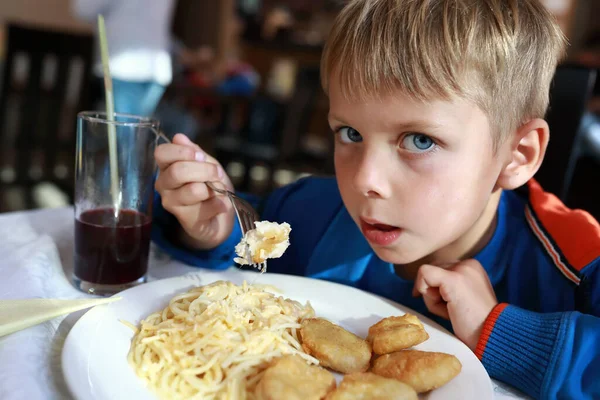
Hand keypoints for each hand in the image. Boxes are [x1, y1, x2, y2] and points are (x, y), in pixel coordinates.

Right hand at [154, 133, 234, 249]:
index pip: (161, 153)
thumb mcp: (207, 164)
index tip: (200, 156)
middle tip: (217, 174)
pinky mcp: (185, 220)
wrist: (220, 216)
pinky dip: (220, 204)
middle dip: (204, 170)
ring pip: (193, 190)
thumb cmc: (211, 186)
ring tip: (219, 191)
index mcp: (167, 166)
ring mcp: (172, 203)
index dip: (182, 152)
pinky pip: (206, 207)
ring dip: (213, 188)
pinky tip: (219, 205)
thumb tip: (178, 137)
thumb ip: (194, 152)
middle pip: (178, 171)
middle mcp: (164, 185)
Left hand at [412, 259, 497, 350]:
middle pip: (431, 272)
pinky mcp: (453, 279)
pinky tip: (445, 308)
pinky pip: (424, 274)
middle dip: (432, 293)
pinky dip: (427, 294)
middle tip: (450, 311)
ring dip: (432, 299)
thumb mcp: (463, 298)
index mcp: (471, 267)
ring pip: (426, 275)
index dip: (435, 288)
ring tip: (453, 312)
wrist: (492, 335)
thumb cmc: (475, 324)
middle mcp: (467, 264)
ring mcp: (461, 269)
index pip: (439, 269)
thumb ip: (449, 286)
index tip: (445, 305)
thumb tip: (422, 283)